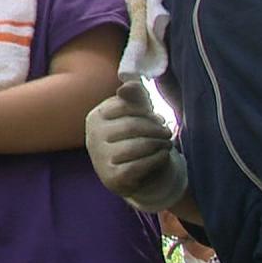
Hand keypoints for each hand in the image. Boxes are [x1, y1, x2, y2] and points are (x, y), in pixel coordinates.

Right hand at [85, 81, 187, 211]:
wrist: (132, 176)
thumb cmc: (134, 138)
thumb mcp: (135, 114)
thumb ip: (134, 95)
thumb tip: (128, 85)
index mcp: (95, 117)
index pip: (125, 105)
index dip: (147, 110)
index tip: (158, 118)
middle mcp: (93, 137)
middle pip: (133, 126)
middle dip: (156, 128)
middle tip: (168, 133)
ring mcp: (100, 158)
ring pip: (138, 146)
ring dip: (160, 144)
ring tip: (168, 144)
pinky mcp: (112, 177)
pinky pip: (140, 165)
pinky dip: (157, 159)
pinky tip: (163, 156)